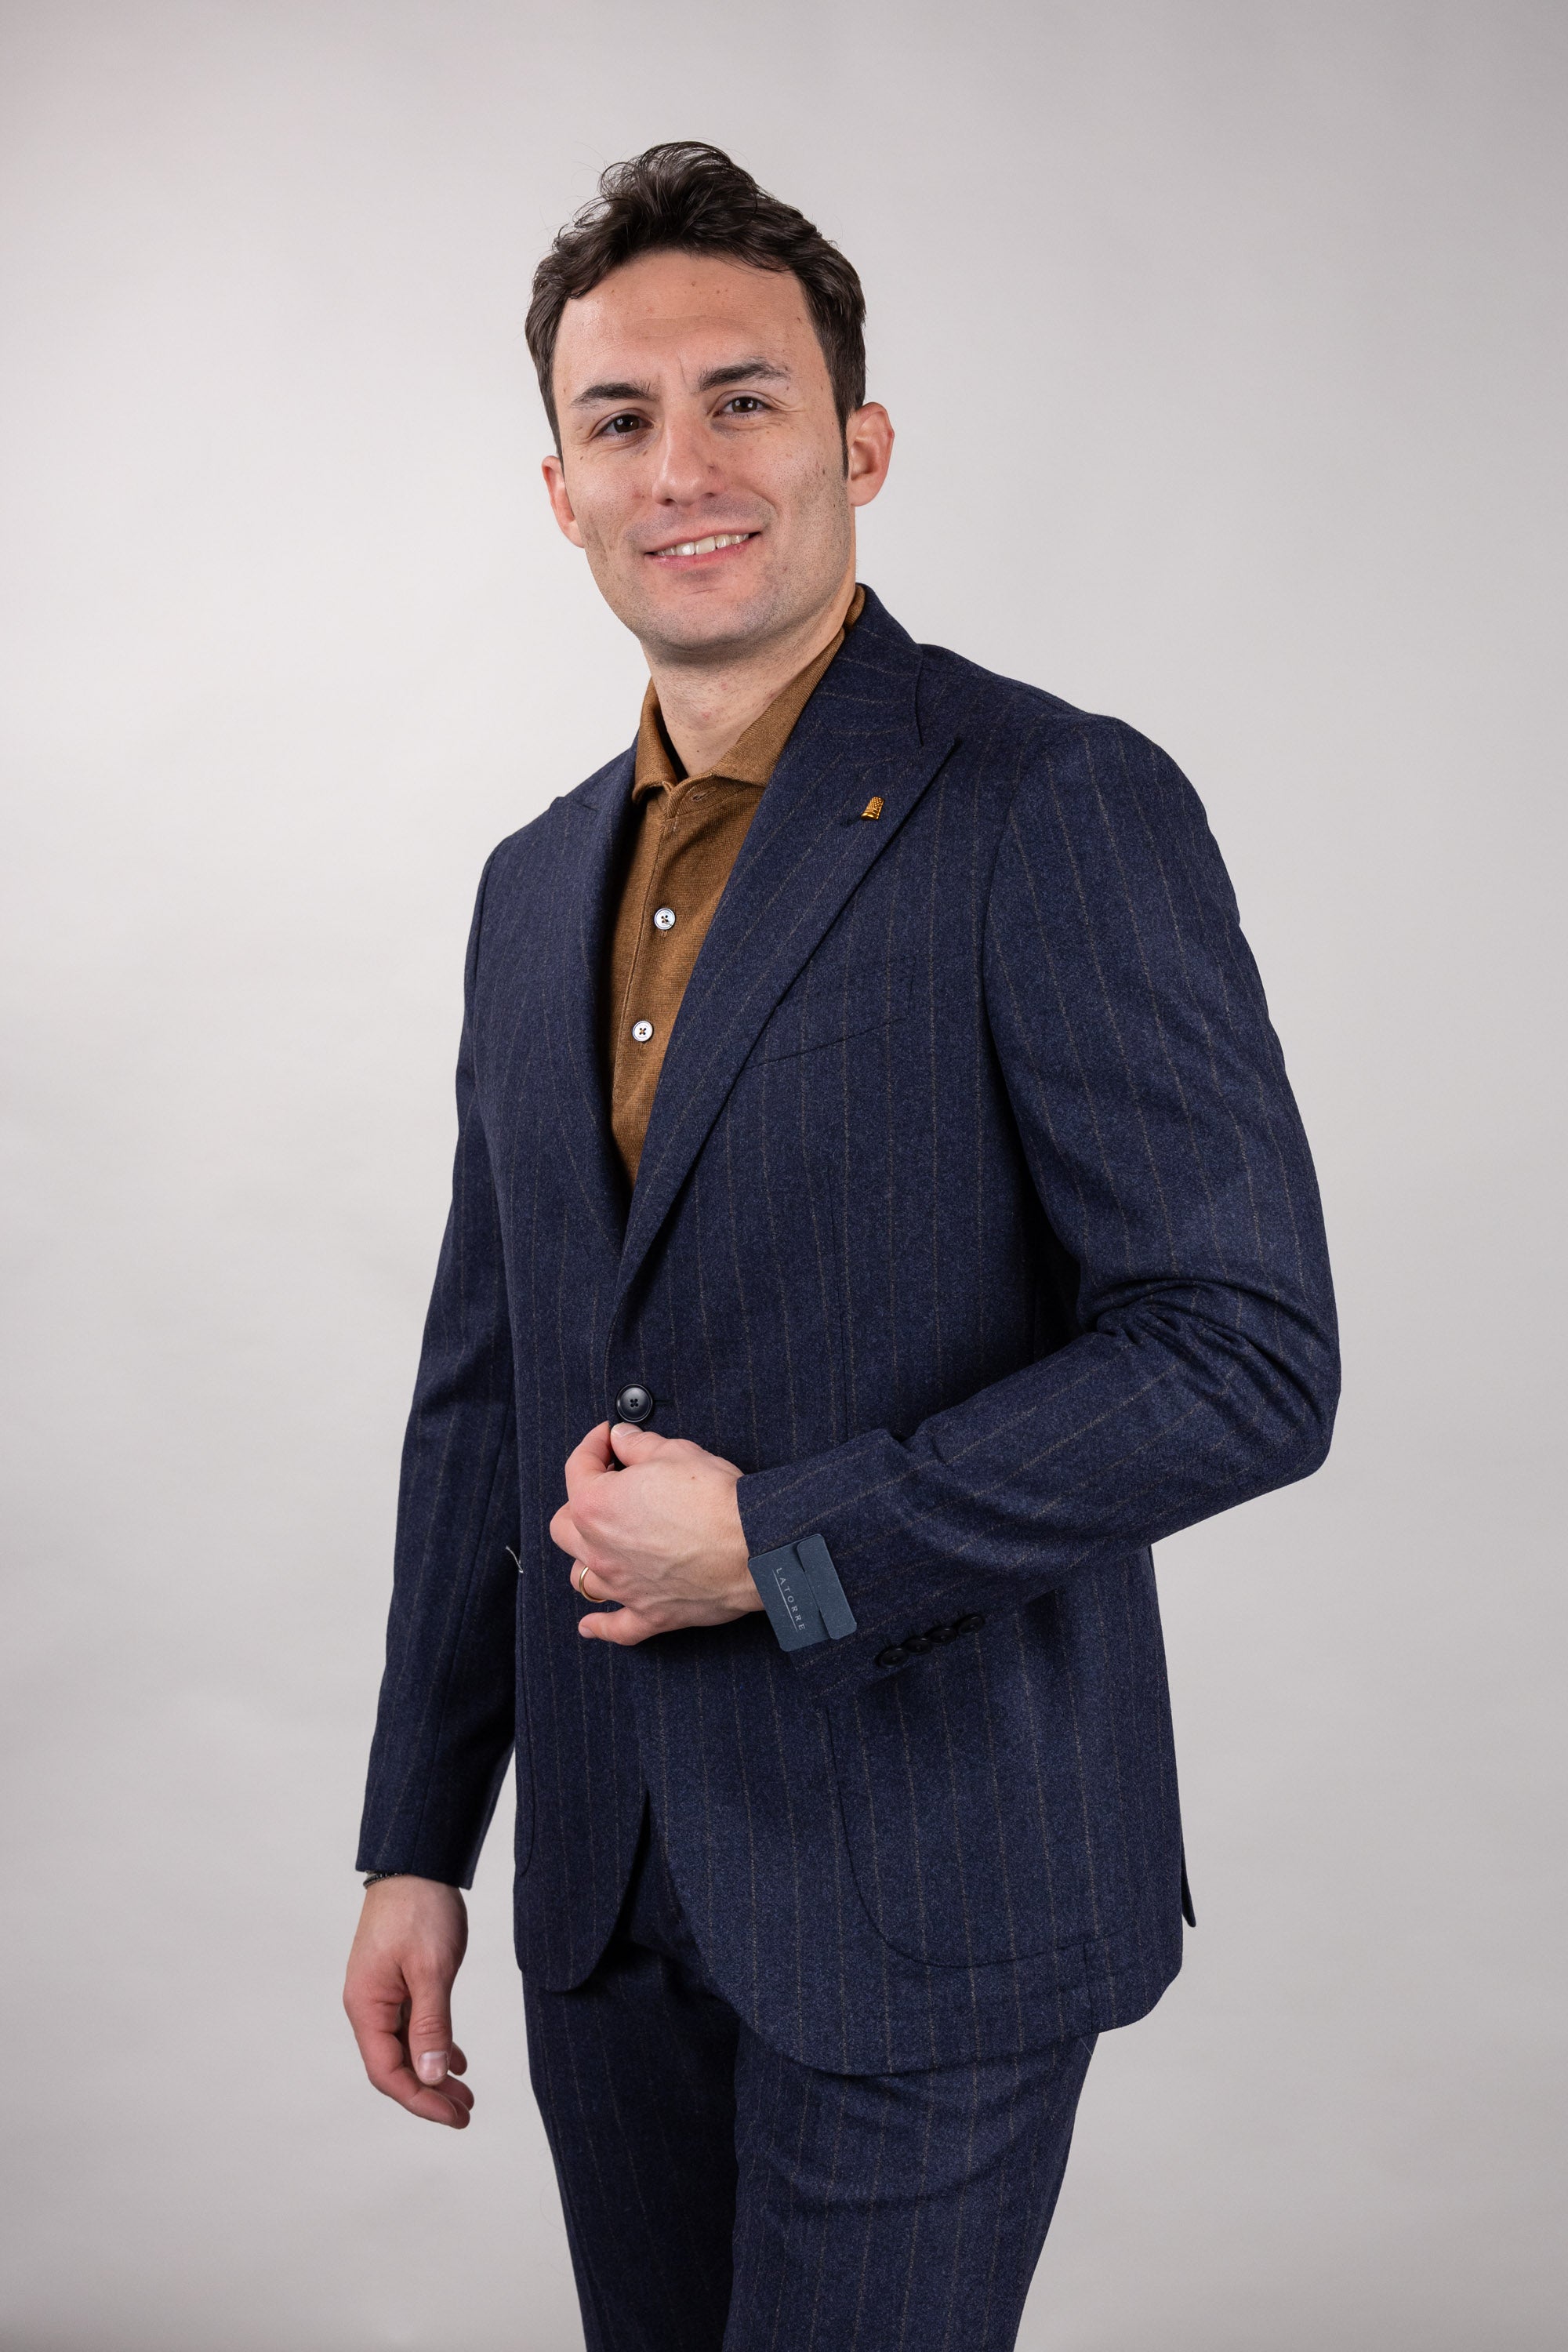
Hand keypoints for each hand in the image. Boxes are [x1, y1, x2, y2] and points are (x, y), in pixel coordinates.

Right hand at [343, 1876, 473, 2127]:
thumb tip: (429, 2076)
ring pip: (406, 2047)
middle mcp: (369, 2005)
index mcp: (367, 2006)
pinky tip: (456, 2059)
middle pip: (394, 2065)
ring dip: (433, 2072)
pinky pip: (412, 2025)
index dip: (420, 2100)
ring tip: (467, 2094)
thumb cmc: (420, 1909)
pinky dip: (435, 2044)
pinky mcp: (397, 1980)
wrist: (417, 1862)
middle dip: (429, 2093)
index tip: (455, 2116)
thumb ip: (431, 2024)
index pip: (387, 2072)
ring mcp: (382, 1993)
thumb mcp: (431, 1969)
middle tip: (466, 2112)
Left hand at [550, 1420, 761, 1646]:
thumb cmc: (715, 1498)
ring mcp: (622, 1586)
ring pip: (582, 1578)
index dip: (593, 1446)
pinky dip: (600, 1627)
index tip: (608, 1439)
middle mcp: (599, 1550)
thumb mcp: (675, 1452)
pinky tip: (590, 1625)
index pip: (578, 1469)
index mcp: (597, 1505)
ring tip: (602, 1545)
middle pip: (565, 1527)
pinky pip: (614, 1628)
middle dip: (580, 1502)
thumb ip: (638, 1445)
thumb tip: (622, 1438)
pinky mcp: (649, 1614)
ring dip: (586, 1559)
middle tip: (607, 1487)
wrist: (753, 1545)